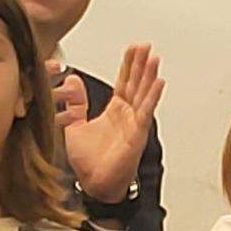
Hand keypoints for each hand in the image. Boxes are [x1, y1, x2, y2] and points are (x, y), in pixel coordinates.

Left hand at [57, 46, 164, 204]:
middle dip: (141, 64)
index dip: (128, 65)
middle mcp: (128, 116)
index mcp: (115, 112)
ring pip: (144, 94)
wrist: (94, 184)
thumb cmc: (89, 162)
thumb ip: (76, 103)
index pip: (124, 82)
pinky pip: (145, 112)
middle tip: (146, 46)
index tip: (133, 49)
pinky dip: (152, 97)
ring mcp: (135, 124)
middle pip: (137, 84)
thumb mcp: (75, 124)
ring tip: (154, 58)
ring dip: (149, 76)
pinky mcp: (137, 134)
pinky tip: (158, 83)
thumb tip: (72, 81)